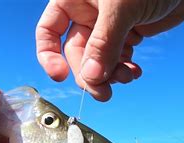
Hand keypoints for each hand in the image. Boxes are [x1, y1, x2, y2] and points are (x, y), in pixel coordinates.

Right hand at [36, 0, 183, 100]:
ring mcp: (106, 27)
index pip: (48, 31)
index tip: (60, 76)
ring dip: (109, 75)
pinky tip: (135, 72)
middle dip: (90, 74)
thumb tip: (91, 77)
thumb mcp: (120, 9)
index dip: (49, 55)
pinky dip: (124, 69)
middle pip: (76, 53)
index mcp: (73, 0)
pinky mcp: (125, 36)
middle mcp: (86, 15)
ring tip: (126, 78)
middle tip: (103, 92)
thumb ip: (103, 43)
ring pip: (97, 61)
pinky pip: (117, 60)